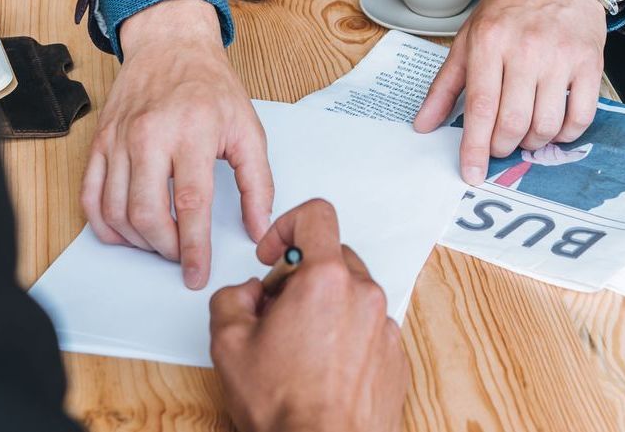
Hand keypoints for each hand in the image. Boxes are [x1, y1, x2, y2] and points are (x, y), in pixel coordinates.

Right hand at [81, 0, 273, 288]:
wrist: (169, 44)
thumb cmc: (209, 84)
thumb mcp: (247, 126)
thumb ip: (257, 182)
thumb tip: (258, 228)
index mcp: (191, 131)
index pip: (190, 204)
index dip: (193, 248)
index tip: (197, 273)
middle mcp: (150, 134)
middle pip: (147, 214)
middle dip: (164, 249)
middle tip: (180, 255)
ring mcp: (119, 138)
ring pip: (116, 211)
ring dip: (136, 240)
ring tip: (158, 242)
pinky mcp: (100, 141)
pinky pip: (90, 195)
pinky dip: (103, 224)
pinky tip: (123, 231)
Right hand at [210, 199, 407, 431]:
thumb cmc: (286, 408)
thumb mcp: (229, 342)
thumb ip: (232, 297)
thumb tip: (248, 294)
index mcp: (325, 280)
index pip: (316, 215)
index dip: (287, 226)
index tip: (274, 255)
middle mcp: (363, 296)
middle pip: (333, 256)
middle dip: (303, 275)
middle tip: (279, 310)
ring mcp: (384, 328)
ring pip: (352, 294)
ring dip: (326, 307)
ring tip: (302, 347)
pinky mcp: (396, 359)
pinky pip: (369, 328)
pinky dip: (347, 337)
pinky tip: (324, 369)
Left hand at [412, 0, 605, 184]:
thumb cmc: (511, 6)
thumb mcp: (469, 36)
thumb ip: (445, 84)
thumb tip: (423, 124)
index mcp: (489, 42)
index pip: (479, 107)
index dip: (474, 147)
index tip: (471, 173)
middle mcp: (525, 50)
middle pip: (512, 122)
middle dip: (502, 146)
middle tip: (499, 146)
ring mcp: (560, 58)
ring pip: (546, 126)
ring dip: (532, 143)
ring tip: (524, 134)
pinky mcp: (589, 64)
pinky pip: (580, 117)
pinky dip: (565, 134)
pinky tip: (553, 126)